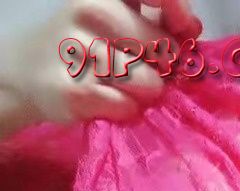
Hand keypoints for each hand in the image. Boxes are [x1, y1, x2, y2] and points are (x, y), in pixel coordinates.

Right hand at [0, 0, 202, 130]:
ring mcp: (78, 50)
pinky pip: (127, 107)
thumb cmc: (86, 46)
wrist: (27, 72)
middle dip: (166, 68)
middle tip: (148, 72)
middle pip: (162, 48)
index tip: (188, 31)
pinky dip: (128, 110)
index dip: (179, 11)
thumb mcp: (116, 21)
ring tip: (127, 89)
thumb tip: (192, 29)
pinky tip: (112, 102)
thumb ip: (157, 20)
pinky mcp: (74, 91)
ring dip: (147, 93)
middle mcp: (90, 12)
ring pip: (148, 83)